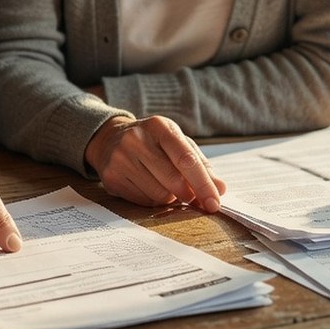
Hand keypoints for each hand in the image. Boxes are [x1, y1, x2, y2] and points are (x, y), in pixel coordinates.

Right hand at [84, 115, 224, 211]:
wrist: (109, 139)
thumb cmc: (152, 142)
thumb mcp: (177, 143)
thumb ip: (200, 165)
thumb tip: (220, 189)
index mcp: (159, 127)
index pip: (186, 159)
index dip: (203, 184)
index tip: (214, 202)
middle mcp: (137, 140)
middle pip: (173, 180)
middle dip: (189, 195)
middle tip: (193, 198)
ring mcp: (121, 159)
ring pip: (159, 195)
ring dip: (170, 198)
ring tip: (166, 186)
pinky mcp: (111, 178)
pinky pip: (143, 202)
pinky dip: (153, 201)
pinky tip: (149, 187)